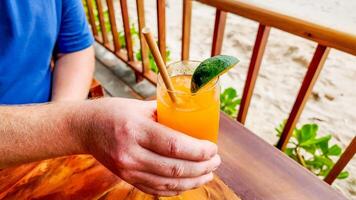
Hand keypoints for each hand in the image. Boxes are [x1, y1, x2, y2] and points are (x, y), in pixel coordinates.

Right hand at [80, 98, 220, 195]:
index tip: (213, 148)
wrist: (85, 128)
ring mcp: (127, 170)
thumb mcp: (140, 106)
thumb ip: (167, 113)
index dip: (199, 151)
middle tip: (216, 161)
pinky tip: (188, 183)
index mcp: (135, 129)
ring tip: (208, 174)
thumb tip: (195, 120)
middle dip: (202, 167)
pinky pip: (155, 189)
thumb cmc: (115, 112)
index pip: (174, 145)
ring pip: (168, 183)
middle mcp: (130, 153)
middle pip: (174, 168)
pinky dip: (175, 189)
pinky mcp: (126, 178)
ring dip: (193, 181)